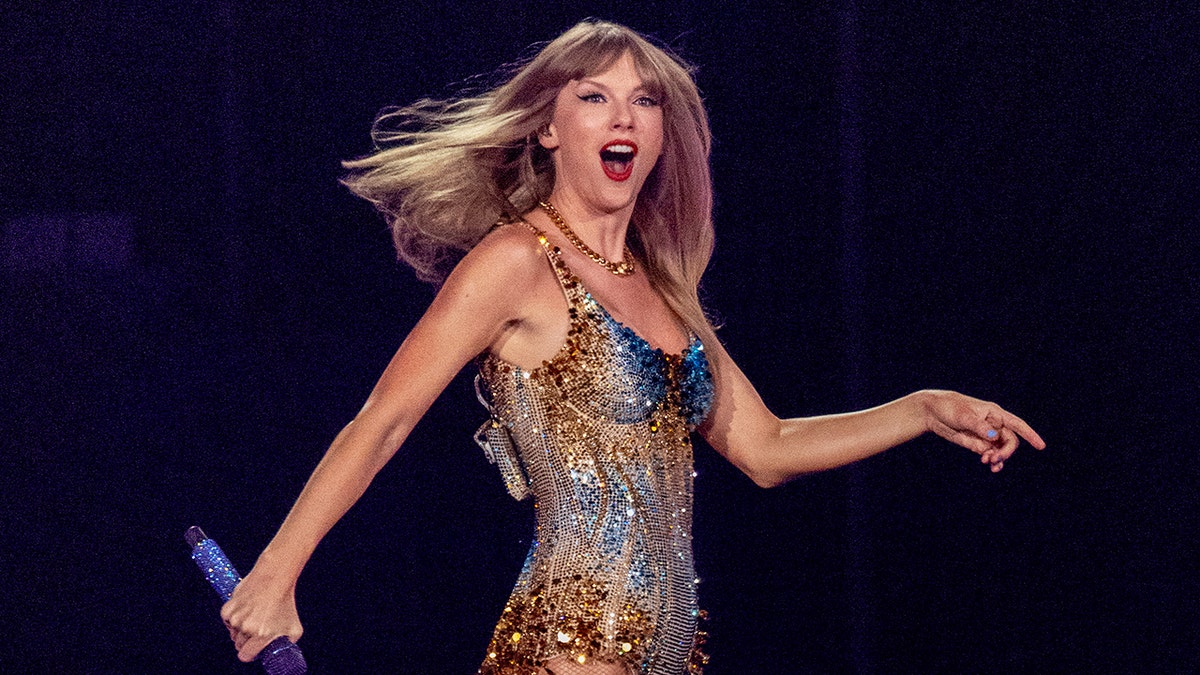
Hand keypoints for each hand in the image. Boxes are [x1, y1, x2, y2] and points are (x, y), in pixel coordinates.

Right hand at [219, 566, 302, 662]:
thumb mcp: (294, 628)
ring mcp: (236, 618)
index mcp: (262, 635)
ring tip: (254, 615)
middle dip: (246, 641)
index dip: (249, 654)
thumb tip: (282, 652)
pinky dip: (234, 617)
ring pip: (233, 633)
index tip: (253, 649)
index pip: (245, 655)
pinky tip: (246, 608)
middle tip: (256, 629)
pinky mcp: (227, 609)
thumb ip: (288, 644)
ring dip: (240, 628)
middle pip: (239, 645)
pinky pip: (227, 621)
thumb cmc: (286, 603)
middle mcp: (247, 628)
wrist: (274, 578)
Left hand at [921, 390, 1045, 471]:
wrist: (933, 412)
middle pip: (1010, 441)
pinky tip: (990, 466)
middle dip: (1006, 451)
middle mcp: (993, 424)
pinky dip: (993, 461)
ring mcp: (985, 435)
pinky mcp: (977, 444)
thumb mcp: (963, 416)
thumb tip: (994, 436)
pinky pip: (990, 454)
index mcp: (994, 413)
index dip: (1030, 435)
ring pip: (1001, 450)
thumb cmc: (950, 408)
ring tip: (988, 462)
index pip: (1017, 424)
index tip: (1041, 446)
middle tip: (994, 459)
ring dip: (999, 458)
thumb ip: (979, 426)